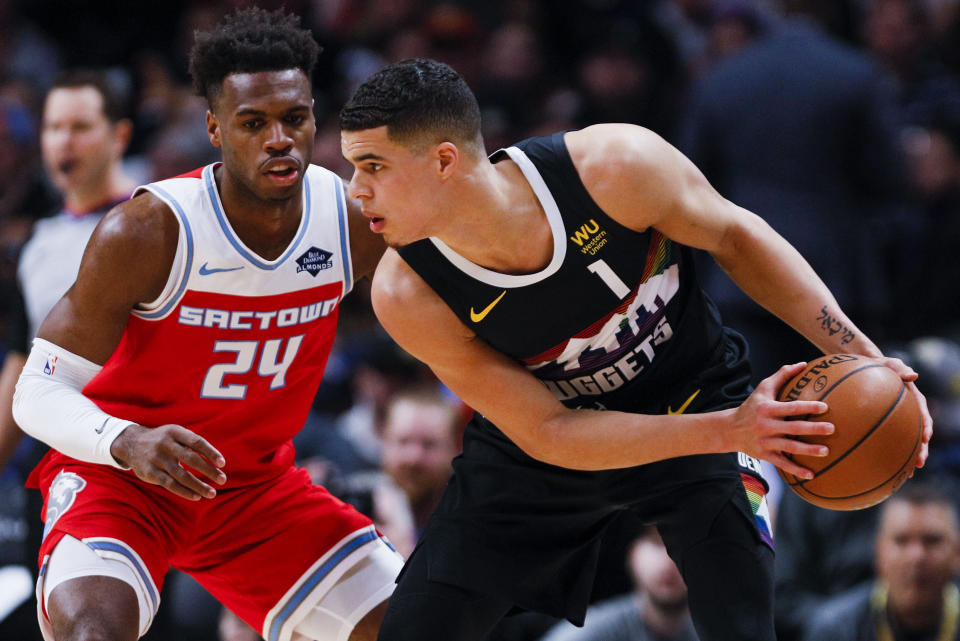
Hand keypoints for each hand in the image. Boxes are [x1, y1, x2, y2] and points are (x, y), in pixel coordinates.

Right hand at [110, 424, 226, 499]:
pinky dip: (185, 491)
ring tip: (212, 493)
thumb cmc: (164, 440)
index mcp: (175, 432)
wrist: (131, 443)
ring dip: (199, 485)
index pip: (197, 442)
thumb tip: (216, 462)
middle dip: (209, 471)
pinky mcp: (150, 472)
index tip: (222, 463)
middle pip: (191, 459)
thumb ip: (193, 443)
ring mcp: (157, 459)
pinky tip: (196, 496)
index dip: (211, 452)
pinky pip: (170, 484)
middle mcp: (166, 444)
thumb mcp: (176, 434)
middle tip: (223, 480)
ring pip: (182, 475)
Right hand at [728, 362, 833, 479]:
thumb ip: (782, 376)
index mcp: (767, 409)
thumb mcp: (763, 389)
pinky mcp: (764, 455)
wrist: (730, 429)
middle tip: (832, 429)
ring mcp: (765, 442)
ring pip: (789, 447)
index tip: (825, 407)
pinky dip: (796, 470)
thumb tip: (803, 364)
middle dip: (812, 429)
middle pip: (792, 428)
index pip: (790, 407)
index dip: (807, 407)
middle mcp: (765, 426)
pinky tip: (811, 474)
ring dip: (808, 450)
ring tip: (826, 451)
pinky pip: (782, 464)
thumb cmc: (752, 406)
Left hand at [876, 356, 932, 469]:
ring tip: (906, 473)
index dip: (925, 428)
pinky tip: (879, 465)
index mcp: (914, 400)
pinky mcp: (882, 424)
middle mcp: (908, 413)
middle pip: (917, 435)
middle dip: (920, 450)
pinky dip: (885, 452)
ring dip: (906, 457)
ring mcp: (896, 421)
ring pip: (903, 442)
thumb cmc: (879, 364)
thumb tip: (913, 375)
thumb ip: (899, 368)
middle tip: (918, 463)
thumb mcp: (889, 363)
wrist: (865, 368)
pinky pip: (885, 440)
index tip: (925, 438)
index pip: (923, 415)